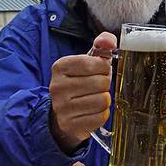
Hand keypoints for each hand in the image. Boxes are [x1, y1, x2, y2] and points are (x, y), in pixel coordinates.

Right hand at [49, 32, 115, 151]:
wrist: (64, 112)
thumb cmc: (81, 81)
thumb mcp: (89, 60)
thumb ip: (102, 45)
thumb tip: (109, 41)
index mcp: (60, 66)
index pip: (94, 63)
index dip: (103, 67)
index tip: (99, 70)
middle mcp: (57, 86)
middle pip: (101, 82)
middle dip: (105, 83)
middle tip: (97, 86)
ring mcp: (61, 107)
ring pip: (102, 100)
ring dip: (104, 99)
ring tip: (94, 97)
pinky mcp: (70, 124)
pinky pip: (101, 116)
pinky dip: (102, 113)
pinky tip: (92, 111)